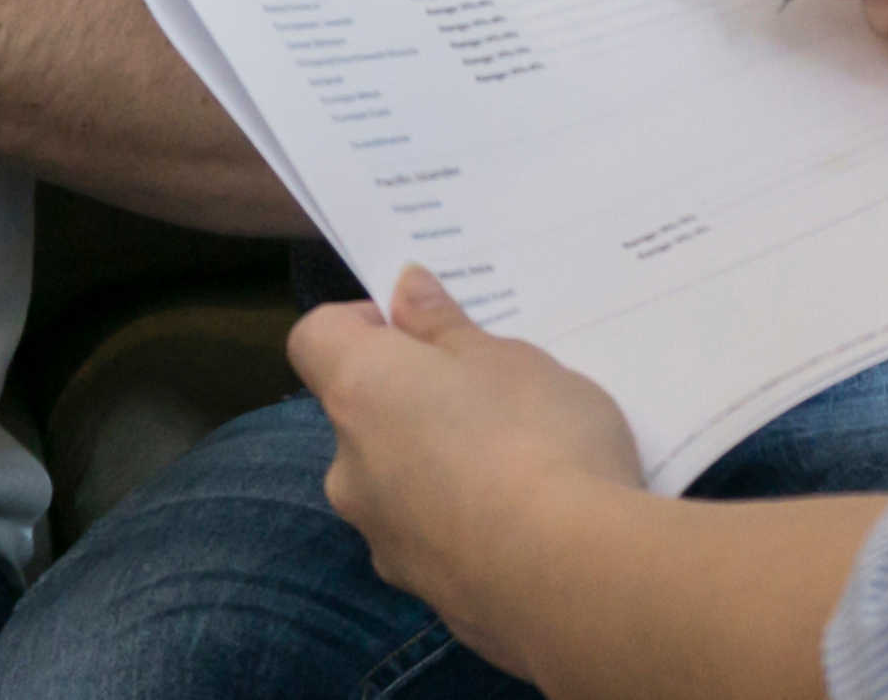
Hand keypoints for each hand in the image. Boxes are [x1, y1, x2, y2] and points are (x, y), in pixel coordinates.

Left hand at [296, 266, 643, 670]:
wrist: (571, 580)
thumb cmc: (535, 439)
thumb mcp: (508, 358)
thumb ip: (445, 327)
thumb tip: (404, 292)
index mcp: (360, 393)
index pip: (316, 338)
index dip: (363, 322)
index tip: (425, 326)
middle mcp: (349, 469)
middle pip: (363, 414)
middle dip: (416, 398)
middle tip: (494, 393)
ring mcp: (381, 540)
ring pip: (397, 480)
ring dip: (439, 464)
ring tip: (524, 462)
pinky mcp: (423, 594)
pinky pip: (433, 537)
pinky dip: (465, 522)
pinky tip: (528, 523)